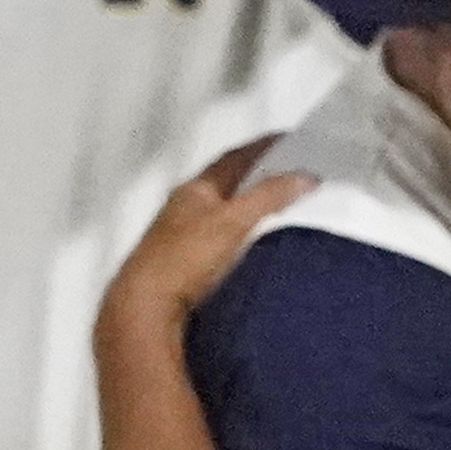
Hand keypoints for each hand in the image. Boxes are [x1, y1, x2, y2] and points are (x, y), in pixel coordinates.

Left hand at [102, 136, 309, 337]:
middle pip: (223, 184)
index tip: (287, 139)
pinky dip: (235, 237)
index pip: (233, 158)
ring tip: (274, 210)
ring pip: (217, 213)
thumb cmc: (185, 259)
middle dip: (253, 176)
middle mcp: (181, 208)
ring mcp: (176, 238)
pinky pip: (214, 242)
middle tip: (286, 174)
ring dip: (243, 208)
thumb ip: (269, 196)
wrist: (145, 310)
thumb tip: (305, 177)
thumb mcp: (233, 221)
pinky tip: (247, 248)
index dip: (261, 147)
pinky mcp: (178, 268)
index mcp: (193, 189)